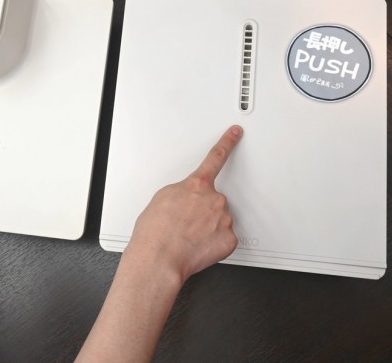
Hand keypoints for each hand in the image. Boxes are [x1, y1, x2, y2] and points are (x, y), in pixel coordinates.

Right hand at [127, 125, 242, 284]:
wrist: (159, 257)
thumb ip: (181, 192)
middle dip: (202, 210)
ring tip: (188, 237)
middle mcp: (214, 199)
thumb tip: (186, 199)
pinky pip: (224, 239)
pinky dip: (214, 243)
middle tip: (185, 223)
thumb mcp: (161, 198)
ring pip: (219, 220)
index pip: (216, 157)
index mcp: (196, 185)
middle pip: (214, 200)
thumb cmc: (155, 231)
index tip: (235, 133)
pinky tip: (199, 246)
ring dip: (207, 228)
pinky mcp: (229, 239)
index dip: (227, 143)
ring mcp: (224, 219)